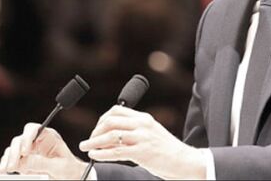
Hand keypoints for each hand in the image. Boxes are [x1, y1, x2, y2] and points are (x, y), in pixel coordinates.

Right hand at [0, 123, 87, 178]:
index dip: (27, 137)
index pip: (34, 129)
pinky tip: (3, 170)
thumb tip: (25, 160)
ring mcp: (28, 151)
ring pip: (13, 149)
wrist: (70, 177)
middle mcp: (37, 141)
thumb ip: (43, 162)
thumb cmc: (69, 168)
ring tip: (8, 170)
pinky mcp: (23, 161)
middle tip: (14, 166)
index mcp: (48, 136)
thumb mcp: (59, 166)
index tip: (25, 151)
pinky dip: (5, 164)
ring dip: (8, 159)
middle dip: (15, 152)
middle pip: (20, 139)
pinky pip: (10, 159)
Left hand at [80, 106, 206, 179]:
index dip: (102, 119)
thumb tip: (108, 138)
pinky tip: (94, 155)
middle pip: (110, 121)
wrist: (184, 161)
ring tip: (85, 147)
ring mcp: (142, 138)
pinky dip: (101, 153)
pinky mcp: (142, 152)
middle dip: (95, 131)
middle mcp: (142, 125)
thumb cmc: (167, 150)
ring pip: (110, 135)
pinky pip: (116, 151)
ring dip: (94, 141)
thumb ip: (132, 133)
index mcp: (144, 118)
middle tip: (89, 140)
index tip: (96, 130)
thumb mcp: (150, 135)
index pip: (116, 111)